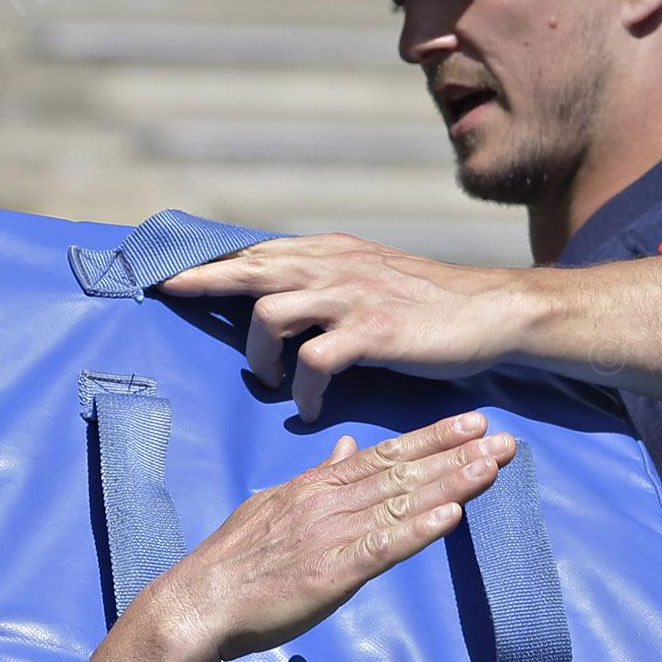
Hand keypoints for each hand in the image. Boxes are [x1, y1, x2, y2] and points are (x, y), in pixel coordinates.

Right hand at [144, 413, 514, 661]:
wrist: (198, 604)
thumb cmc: (233, 563)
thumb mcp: (272, 504)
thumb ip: (315, 477)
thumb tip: (345, 447)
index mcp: (314, 486)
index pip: (382, 454)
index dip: (430, 438)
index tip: (470, 423)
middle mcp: (327, 502)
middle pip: (401, 471)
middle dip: (456, 453)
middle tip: (503, 437)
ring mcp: (329, 536)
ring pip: (399, 502)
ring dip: (449, 483)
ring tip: (491, 465)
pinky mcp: (330, 573)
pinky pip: (380, 547)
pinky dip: (416, 530)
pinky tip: (450, 516)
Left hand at [161, 234, 518, 422]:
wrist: (490, 312)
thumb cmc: (429, 305)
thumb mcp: (370, 276)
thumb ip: (326, 280)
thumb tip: (280, 291)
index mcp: (330, 253)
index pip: (258, 252)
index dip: (213, 262)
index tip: (171, 273)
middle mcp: (334, 267)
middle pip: (250, 269)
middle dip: (205, 283)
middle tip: (170, 294)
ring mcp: (352, 297)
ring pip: (271, 315)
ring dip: (260, 357)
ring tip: (270, 384)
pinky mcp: (372, 332)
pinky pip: (315, 361)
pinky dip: (304, 392)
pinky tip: (310, 409)